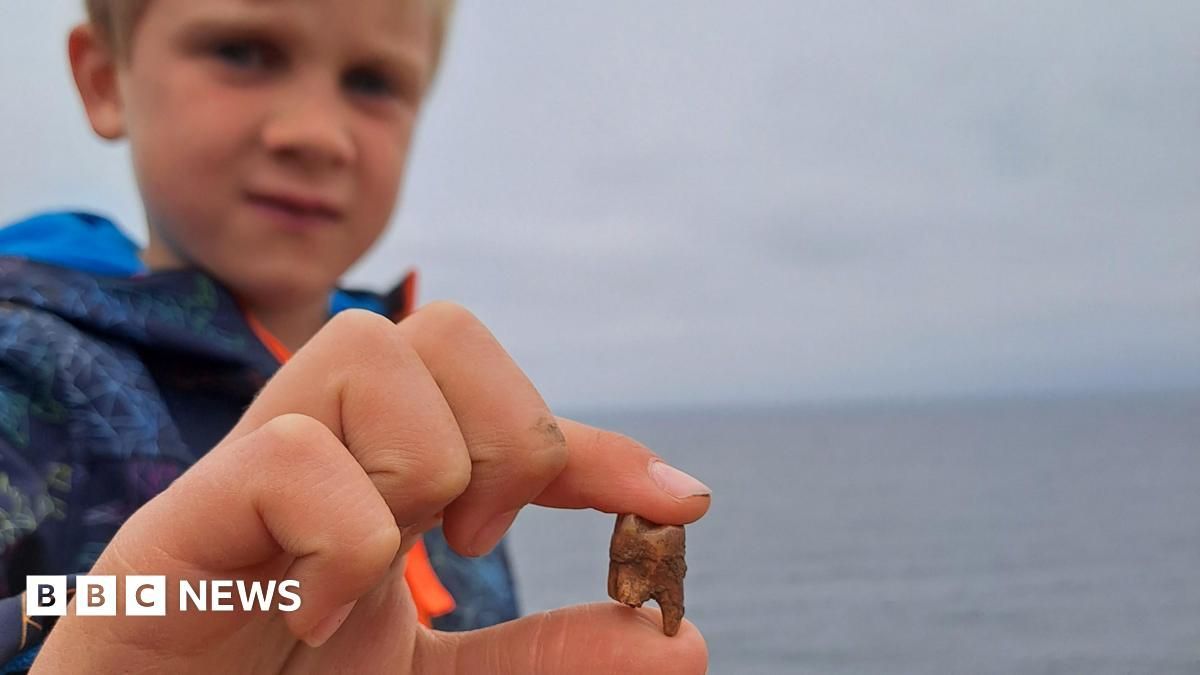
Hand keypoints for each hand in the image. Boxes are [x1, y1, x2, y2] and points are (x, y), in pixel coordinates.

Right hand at [31, 303, 710, 673]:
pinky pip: (291, 454)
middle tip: (477, 538)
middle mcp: (324, 448)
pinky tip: (321, 618)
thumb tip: (679, 640)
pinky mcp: (178, 519)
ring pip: (368, 349)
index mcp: (385, 478)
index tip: (681, 504)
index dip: (601, 449)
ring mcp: (250, 472)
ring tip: (390, 569)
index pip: (508, 410)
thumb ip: (546, 659)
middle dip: (506, 433)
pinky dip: (343, 538)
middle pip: (444, 328)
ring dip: (422, 469)